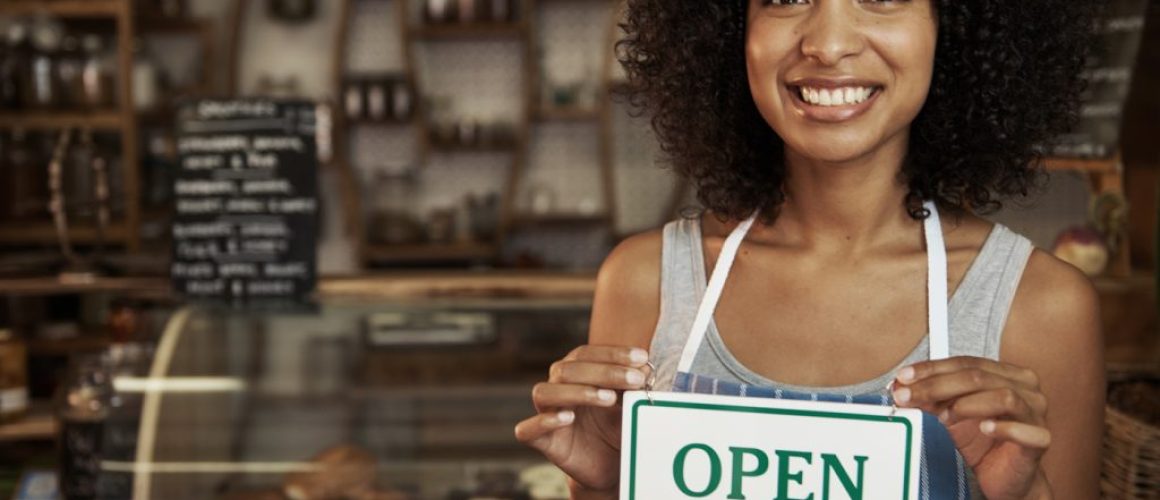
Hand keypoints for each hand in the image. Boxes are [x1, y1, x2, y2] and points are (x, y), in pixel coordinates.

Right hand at [514, 345, 650, 493]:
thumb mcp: (630, 405)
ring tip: (609, 398)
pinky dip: (544, 421)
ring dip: (577, 391)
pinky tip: (567, 417)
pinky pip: (527, 430)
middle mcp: (556, 388)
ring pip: (544, 392)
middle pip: (567, 369)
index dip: (612, 354)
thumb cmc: (616, 428)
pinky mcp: (541, 441)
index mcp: (575, 373)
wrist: (610, 466)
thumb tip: (644, 367)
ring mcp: (546, 414)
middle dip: (605, 371)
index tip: (641, 358)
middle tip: (636, 380)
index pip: (586, 354)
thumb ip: (633, 386)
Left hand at [893, 356, 1052, 499]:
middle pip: (978, 376)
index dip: (932, 368)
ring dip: (967, 404)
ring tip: (944, 417)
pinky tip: (984, 429)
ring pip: (1003, 396)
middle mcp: (1026, 389)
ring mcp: (1036, 413)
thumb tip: (901, 386)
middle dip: (937, 385)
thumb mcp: (950, 415)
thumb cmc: (981, 443)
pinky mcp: (1040, 439)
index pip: (966, 362)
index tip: (904, 377)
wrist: (1004, 479)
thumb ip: (930, 398)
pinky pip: (1025, 429)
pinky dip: (1002, 427)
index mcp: (1007, 375)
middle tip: (910, 396)